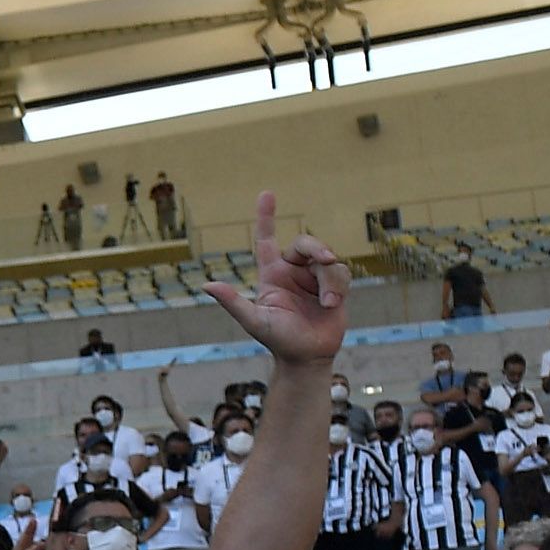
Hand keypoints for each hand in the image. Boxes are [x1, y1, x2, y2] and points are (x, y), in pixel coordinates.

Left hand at [202, 193, 347, 366]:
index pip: (266, 240)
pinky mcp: (335, 286)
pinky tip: (333, 305)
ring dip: (330, 281)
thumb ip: (233, 302)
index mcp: (272, 274)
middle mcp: (293, 271)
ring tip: (327, 304)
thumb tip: (207, 285)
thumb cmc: (278, 339)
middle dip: (318, 247)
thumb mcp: (254, 320)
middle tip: (328, 257)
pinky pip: (342, 273)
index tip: (266, 193)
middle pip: (306, 244)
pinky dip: (339, 287)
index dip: (266, 217)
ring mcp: (315, 278)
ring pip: (328, 261)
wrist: (307, 356)